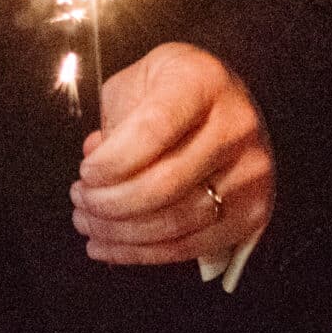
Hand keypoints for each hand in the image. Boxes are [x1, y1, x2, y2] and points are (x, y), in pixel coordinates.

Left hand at [72, 41, 272, 265]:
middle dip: (110, 201)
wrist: (229, 101)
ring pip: (176, 223)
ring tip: (87, 221)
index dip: (113, 161)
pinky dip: (142, 253)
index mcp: (203, 83)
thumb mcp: (139, 79)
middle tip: (80, 199)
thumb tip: (94, 160)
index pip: (154, 130)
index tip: (86, 172)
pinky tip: (109, 245)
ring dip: (120, 231)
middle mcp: (236, 128)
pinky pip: (190, 247)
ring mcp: (250, 175)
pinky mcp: (251, 213)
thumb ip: (114, 119)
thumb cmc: (175, 88)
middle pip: (166, 184)